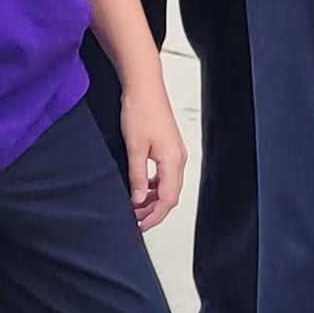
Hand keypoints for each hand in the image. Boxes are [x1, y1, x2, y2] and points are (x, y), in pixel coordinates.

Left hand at [119, 78, 187, 230]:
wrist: (145, 86)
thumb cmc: (140, 111)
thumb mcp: (134, 148)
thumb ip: (137, 176)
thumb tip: (138, 200)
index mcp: (173, 162)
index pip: (167, 200)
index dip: (153, 216)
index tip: (139, 226)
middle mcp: (179, 159)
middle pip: (170, 195)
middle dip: (154, 211)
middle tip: (135, 220)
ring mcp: (176, 152)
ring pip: (168, 185)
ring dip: (153, 198)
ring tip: (135, 206)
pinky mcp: (170, 146)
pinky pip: (165, 174)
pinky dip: (154, 185)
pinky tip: (141, 186)